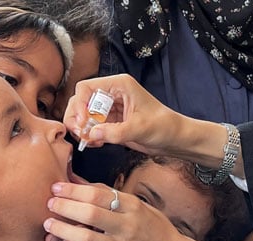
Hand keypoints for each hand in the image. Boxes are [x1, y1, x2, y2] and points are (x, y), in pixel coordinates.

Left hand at [43, 182, 193, 240]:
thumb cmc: (149, 226)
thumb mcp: (134, 204)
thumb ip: (106, 193)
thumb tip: (75, 180)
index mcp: (132, 207)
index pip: (98, 195)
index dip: (73, 190)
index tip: (57, 187)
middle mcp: (129, 227)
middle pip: (91, 214)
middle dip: (65, 207)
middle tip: (50, 204)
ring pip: (88, 239)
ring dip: (64, 230)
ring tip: (50, 224)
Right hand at [62, 74, 180, 154]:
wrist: (175, 139)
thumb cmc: (164, 127)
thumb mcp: (140, 128)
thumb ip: (115, 132)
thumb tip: (92, 134)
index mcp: (119, 85)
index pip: (87, 88)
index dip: (80, 104)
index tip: (84, 122)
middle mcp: (112, 94)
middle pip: (81, 101)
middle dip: (77, 117)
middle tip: (81, 134)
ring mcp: (110, 109)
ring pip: (83, 115)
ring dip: (81, 128)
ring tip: (88, 141)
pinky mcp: (111, 123)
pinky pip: (92, 127)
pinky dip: (89, 135)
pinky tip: (96, 144)